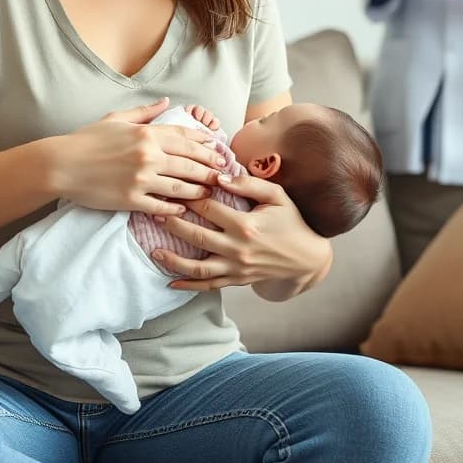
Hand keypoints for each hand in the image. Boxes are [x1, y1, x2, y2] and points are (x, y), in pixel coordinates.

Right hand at [52, 98, 223, 217]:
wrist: (61, 165)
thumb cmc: (86, 140)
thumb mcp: (115, 119)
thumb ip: (144, 112)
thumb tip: (166, 101)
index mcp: (146, 134)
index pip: (185, 137)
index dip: (205, 143)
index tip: (217, 148)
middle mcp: (148, 156)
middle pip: (191, 162)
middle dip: (210, 168)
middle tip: (223, 173)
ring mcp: (141, 180)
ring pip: (182, 187)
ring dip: (199, 190)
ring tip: (210, 192)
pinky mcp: (132, 200)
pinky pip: (162, 206)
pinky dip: (176, 208)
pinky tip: (184, 209)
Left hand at [147, 171, 330, 292]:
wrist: (308, 258)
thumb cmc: (292, 222)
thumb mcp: (277, 196)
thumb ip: (248, 184)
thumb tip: (219, 177)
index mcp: (245, 224)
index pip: (208, 208)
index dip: (189, 197)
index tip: (174, 188)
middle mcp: (238, 248)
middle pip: (197, 236)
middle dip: (173, 224)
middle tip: (155, 213)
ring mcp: (236, 268)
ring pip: (198, 267)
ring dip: (174, 259)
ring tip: (154, 250)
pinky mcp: (237, 280)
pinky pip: (208, 285)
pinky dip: (188, 285)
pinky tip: (170, 281)